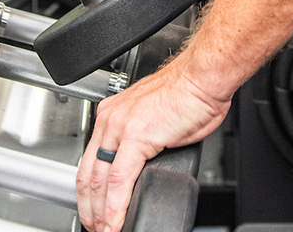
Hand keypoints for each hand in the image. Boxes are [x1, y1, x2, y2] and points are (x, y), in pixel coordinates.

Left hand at [77, 58, 229, 231]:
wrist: (204, 77)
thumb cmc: (189, 94)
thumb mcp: (154, 120)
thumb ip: (141, 144)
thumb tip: (141, 169)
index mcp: (112, 115)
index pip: (89, 161)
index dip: (88, 193)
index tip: (92, 210)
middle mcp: (110, 119)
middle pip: (88, 175)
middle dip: (89, 209)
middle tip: (95, 228)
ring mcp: (121, 128)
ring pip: (99, 182)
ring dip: (100, 213)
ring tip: (105, 231)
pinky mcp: (136, 137)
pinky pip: (119, 181)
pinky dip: (115, 207)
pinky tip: (116, 223)